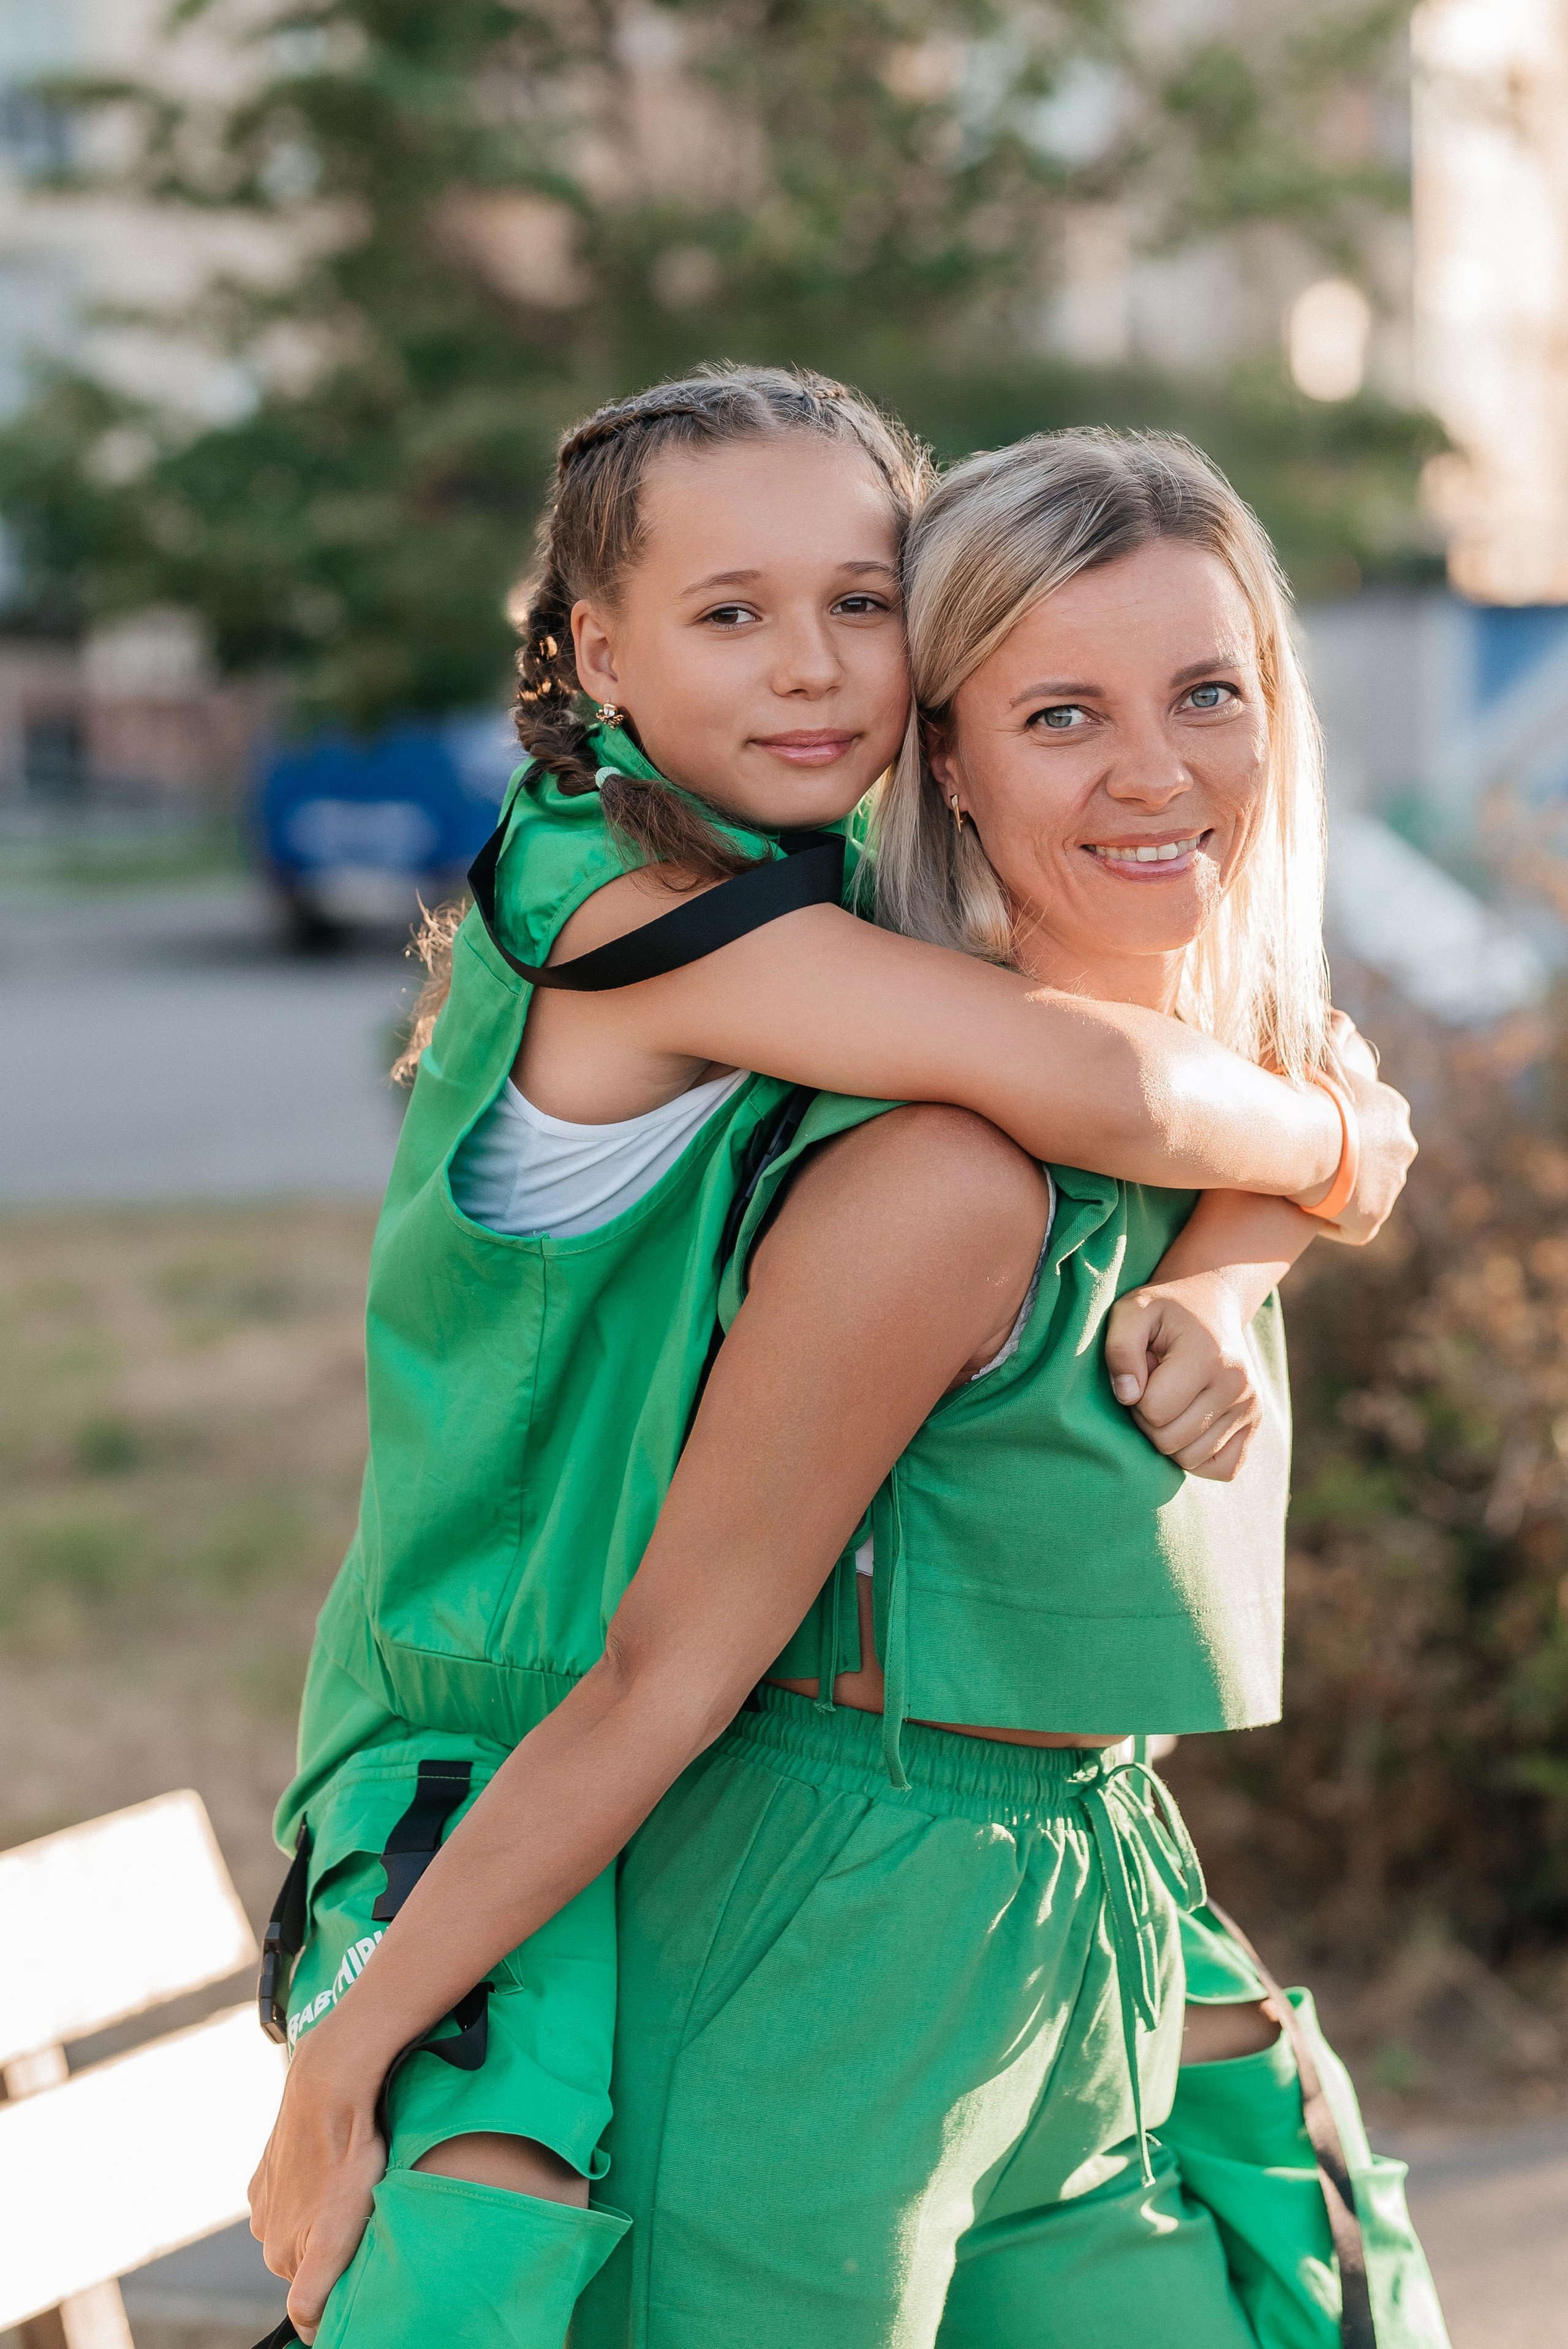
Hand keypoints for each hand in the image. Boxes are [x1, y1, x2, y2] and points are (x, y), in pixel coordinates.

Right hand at [249, 2025, 386, 2343]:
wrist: (328, 2086)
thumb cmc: (347, 2159)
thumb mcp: (338, 2236)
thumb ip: (315, 2290)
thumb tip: (309, 2332)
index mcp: (281, 2255)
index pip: (315, 2291)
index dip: (342, 2276)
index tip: (362, 2248)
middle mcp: (264, 2232)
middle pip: (308, 2255)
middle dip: (333, 2241)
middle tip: (363, 2211)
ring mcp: (264, 2197)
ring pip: (302, 2221)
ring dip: (323, 2211)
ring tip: (351, 2183)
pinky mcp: (267, 2168)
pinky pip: (294, 2190)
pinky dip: (312, 2185)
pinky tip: (332, 2164)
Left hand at [1105, 1272, 1261, 1481]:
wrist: (1211, 1305)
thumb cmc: (1165, 1311)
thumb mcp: (1132, 1311)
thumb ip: (1120, 1349)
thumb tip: (1128, 1397)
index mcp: (1208, 1356)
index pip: (1154, 1410)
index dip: (1135, 1396)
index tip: (1143, 1370)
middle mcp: (1238, 1385)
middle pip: (1169, 1441)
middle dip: (1148, 1419)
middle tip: (1154, 1386)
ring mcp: (1251, 1407)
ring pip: (1190, 1459)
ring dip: (1169, 1436)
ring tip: (1173, 1398)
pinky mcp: (1256, 1424)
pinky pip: (1222, 1469)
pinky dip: (1198, 1458)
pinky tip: (1189, 1424)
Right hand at [1312, 1013, 1416, 1246]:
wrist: (1305, 1135)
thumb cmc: (1308, 1090)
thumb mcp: (1319, 1049)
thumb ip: (1331, 1029)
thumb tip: (1337, 1013)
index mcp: (1395, 1111)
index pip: (1371, 1126)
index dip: (1341, 1132)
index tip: (1313, 1136)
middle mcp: (1404, 1148)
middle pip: (1374, 1162)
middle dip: (1348, 1166)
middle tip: (1307, 1164)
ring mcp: (1393, 1187)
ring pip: (1366, 1195)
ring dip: (1341, 1195)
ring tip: (1304, 1189)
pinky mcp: (1374, 1218)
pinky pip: (1355, 1227)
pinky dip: (1334, 1223)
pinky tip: (1308, 1213)